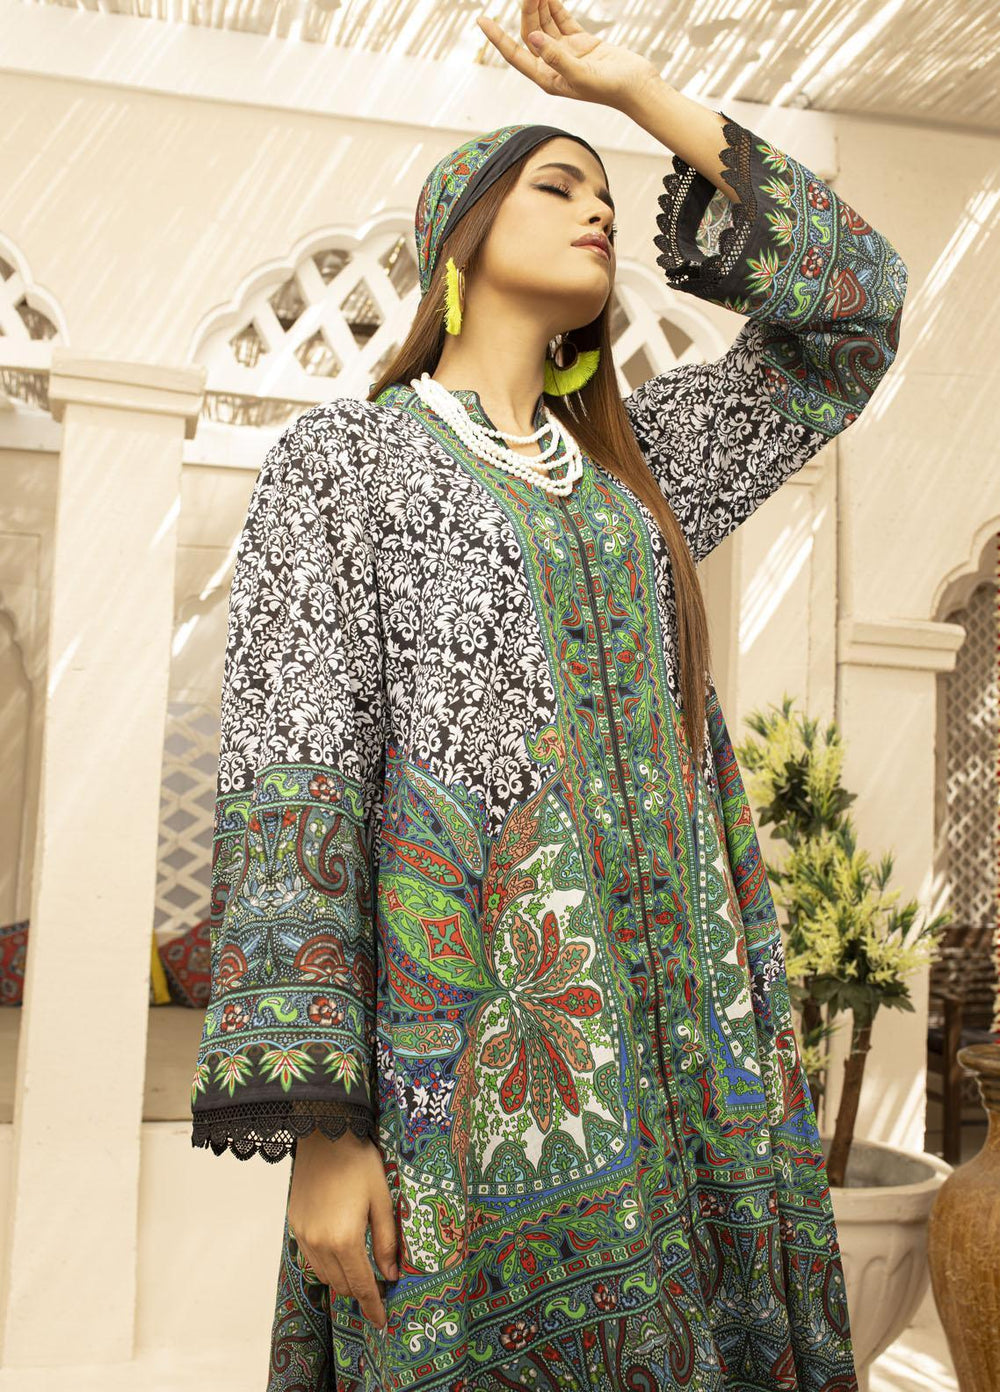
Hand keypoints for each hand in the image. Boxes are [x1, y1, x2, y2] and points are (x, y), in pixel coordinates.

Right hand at [287, 1128, 397, 1330]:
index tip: (381, 1323)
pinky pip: (310, 1258)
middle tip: (377, 1289)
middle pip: (341, 1284)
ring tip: (359, 1270)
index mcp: (345, 1239)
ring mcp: (303, 1235)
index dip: (372, 1306)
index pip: (361, 1285)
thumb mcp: (382, 1200)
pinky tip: (339, 1252)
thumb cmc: (359, 1163)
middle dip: (360, 1291)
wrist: (326, 1134)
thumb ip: (386, 1241)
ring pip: (324, 1275)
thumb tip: (390, 1274)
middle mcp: (319, 1243)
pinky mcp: (295, 1224)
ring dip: (342, 1278)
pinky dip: (326, 1264)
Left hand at [477, 1, 658, 109]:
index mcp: (547, 79)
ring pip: (545, 23)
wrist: (637, 86)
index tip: (481, 20)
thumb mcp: (580, 76)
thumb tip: (533, 38)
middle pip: (531, 32)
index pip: (515, 54)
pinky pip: (561, 19)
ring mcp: (566, 52)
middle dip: (527, 10)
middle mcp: (552, 65)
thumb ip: (556, 58)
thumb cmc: (610, 89)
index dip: (497, 38)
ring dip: (540, 4)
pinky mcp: (580, 42)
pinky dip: (554, 5)